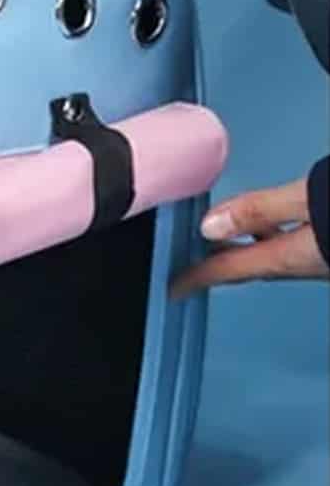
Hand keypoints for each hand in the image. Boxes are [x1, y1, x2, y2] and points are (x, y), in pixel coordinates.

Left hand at [169, 177, 329, 298]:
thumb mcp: (308, 198)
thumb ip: (260, 210)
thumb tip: (211, 224)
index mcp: (290, 256)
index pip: (228, 270)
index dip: (195, 278)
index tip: (172, 287)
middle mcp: (306, 266)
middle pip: (249, 266)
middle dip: (217, 260)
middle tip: (189, 254)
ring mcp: (322, 262)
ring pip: (272, 258)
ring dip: (244, 247)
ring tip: (221, 233)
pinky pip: (290, 250)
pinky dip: (269, 240)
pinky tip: (270, 226)